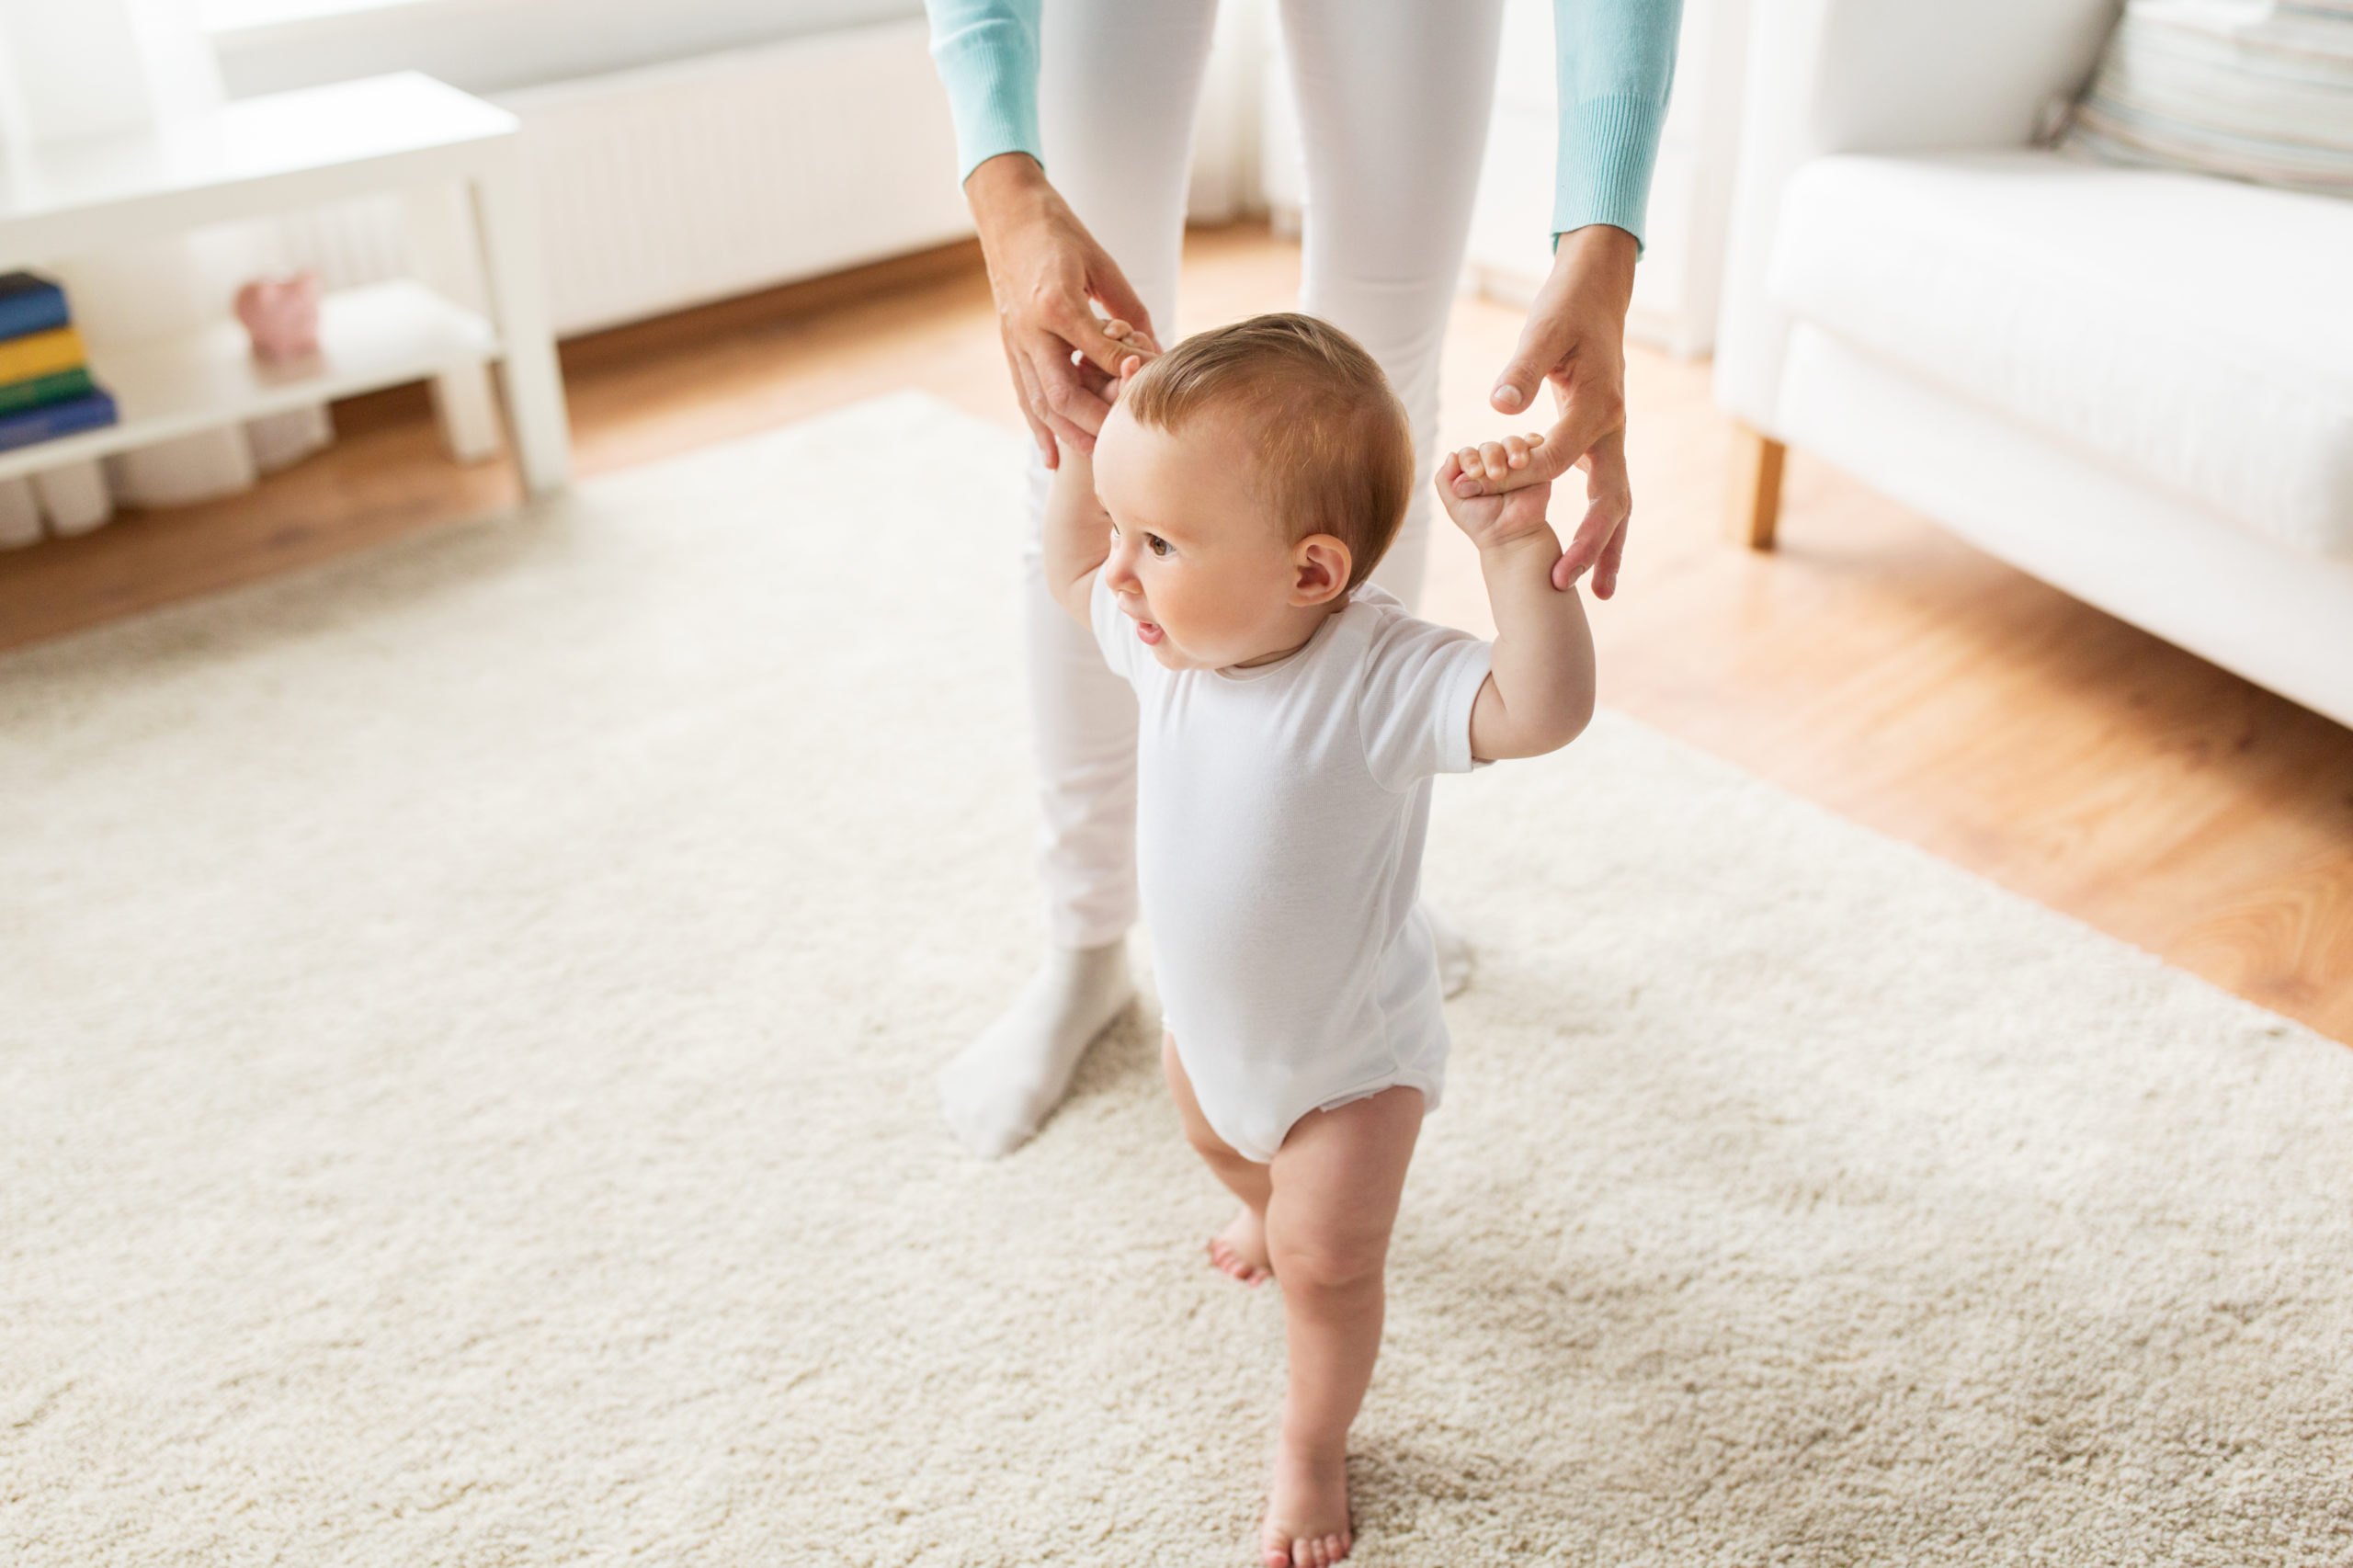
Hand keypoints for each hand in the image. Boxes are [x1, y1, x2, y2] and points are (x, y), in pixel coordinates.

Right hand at [965, 153, 1155, 467]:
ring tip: (1097, 459)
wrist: (1007, 213)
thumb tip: (1156, 349)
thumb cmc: (1059, 231)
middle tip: (1126, 444)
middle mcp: (1031, 329)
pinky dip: (1039, 429)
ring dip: (1069, 435)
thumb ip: (1127, 307)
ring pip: (1039, 403)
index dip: (1127, 375)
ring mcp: (1015, 341)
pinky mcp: (1009, 347)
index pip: (1098, 354)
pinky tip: (1051, 457)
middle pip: (1063, 393)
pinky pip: (1023, 396)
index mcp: (1057, 303)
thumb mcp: (1101, 262)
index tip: (1152, 392)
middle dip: (1096, 423)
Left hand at [1436, 444, 1555, 554]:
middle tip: (1496, 475)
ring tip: (1516, 464)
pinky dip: (1533, 441)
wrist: (1511, 535)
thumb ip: (1444, 480)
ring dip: (1513, 448)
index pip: (1468, 454)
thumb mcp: (1454, 504)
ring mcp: (1514, 462)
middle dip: (1491, 457)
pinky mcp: (1537, 463)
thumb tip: (1452, 454)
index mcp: (1473, 469)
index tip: (1474, 473)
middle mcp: (1493, 463)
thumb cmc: (1482, 522)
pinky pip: (1535, 443)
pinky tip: (1532, 448)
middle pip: (1489, 447)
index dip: (1469, 459)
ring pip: (1511, 442)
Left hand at [1458, 224, 1637, 596]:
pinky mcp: (1604, 441)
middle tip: (1562, 582)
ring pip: (1619, 504)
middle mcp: (1611, 428)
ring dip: (1609, 548)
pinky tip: (1594, 558)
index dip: (1518, 477)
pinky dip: (1606, 529)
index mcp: (1597, 406)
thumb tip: (1502, 406)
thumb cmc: (1566, 310)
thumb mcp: (1543, 332)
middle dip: (1589, 543)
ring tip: (1599, 594)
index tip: (1480, 491)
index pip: (1556, 457)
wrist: (1598, 294)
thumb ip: (1524, 369)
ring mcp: (1612, 438)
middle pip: (1609, 499)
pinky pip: (1610, 494)